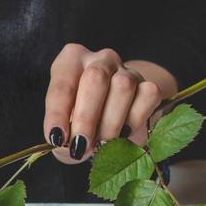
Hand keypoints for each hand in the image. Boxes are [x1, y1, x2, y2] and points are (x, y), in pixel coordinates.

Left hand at [43, 44, 177, 164]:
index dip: (58, 113)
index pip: (62, 83)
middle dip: (86, 118)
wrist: (113, 120)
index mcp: (72, 61)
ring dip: (110, 123)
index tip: (56, 138)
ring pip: (123, 87)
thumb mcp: (64, 125)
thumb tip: (70, 146)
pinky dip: (135, 120)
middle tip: (80, 146)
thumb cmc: (79, 121)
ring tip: (101, 144)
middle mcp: (101, 59)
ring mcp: (127, 70)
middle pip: (96, 78)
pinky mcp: (148, 84)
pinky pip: (148, 95)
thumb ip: (63, 135)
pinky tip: (123, 133)